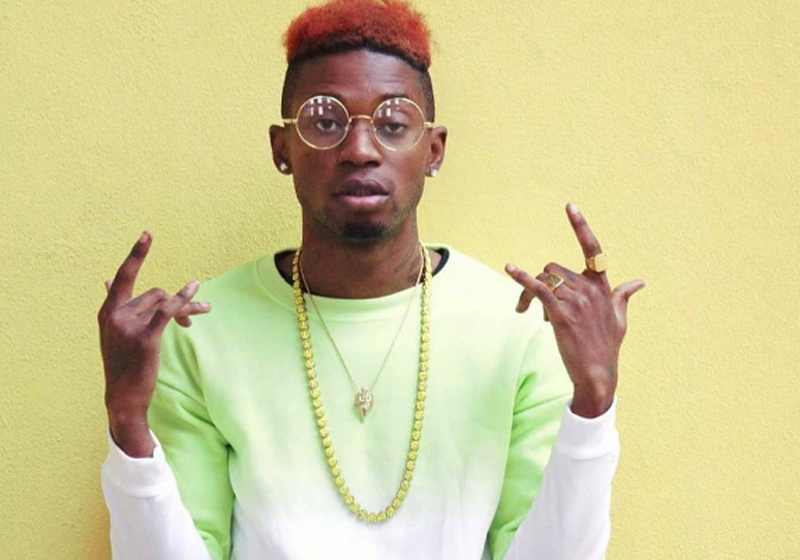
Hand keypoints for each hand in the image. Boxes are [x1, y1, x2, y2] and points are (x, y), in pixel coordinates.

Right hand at [97, 231, 210, 454]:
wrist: (124, 396)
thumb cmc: (123, 363)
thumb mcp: (112, 332)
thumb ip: (116, 305)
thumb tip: (107, 279)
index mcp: (107, 311)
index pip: (123, 276)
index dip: (136, 254)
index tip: (147, 234)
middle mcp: (115, 315)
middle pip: (156, 293)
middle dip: (178, 302)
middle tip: (198, 315)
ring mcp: (128, 327)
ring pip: (166, 303)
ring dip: (186, 309)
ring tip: (199, 317)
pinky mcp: (145, 338)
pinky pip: (168, 311)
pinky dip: (183, 300)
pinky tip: (195, 289)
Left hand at [504, 203, 644, 417]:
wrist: (598, 374)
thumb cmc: (607, 347)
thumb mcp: (620, 319)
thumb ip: (623, 296)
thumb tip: (640, 281)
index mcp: (603, 286)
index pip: (593, 249)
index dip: (581, 226)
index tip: (569, 205)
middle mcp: (591, 289)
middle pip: (554, 269)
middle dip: (542, 284)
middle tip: (536, 308)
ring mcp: (577, 301)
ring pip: (544, 280)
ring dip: (531, 295)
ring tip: (531, 313)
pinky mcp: (562, 313)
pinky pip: (539, 288)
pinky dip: (521, 278)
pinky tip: (509, 269)